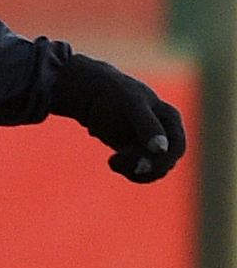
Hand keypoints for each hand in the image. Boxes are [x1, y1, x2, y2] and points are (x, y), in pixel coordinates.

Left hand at [50, 54, 184, 182]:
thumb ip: (148, 126)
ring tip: (113, 160)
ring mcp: (152, 144)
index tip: (138, 166)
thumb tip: (161, 149)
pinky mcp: (137, 152)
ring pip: (153, 170)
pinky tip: (113, 161)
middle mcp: (166, 133)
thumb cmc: (114, 96)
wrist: (91, 96)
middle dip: (144, 167)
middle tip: (115, 161)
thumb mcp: (131, 106)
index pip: (177, 148)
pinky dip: (128, 171)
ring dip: (134, 171)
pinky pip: (140, 171)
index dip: (161, 161)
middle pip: (166, 163)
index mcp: (170, 119)